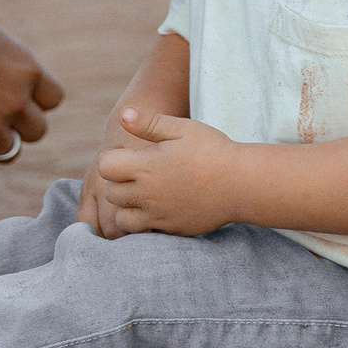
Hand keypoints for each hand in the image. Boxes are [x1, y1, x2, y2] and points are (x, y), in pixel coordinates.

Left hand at [90, 107, 242, 236]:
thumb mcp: (182, 129)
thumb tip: (123, 114)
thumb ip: (149, 123)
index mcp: (147, 166)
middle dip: (118, 182)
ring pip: (121, 220)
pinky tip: (159, 207)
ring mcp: (159, 215)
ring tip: (144, 194)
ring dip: (126, 207)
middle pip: (111, 193)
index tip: (129, 153)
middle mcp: (148, 194)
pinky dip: (144, 222)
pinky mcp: (171, 230)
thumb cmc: (212, 150)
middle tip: (139, 172)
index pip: (105, 167)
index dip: (112, 158)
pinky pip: (144, 233)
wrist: (242, 183)